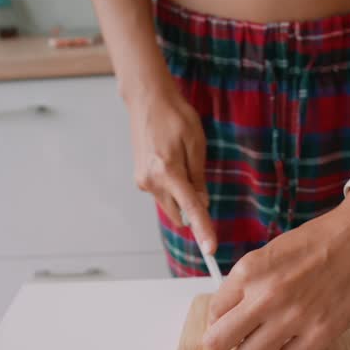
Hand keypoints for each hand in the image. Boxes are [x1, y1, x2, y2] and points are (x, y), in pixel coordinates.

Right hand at [125, 83, 216, 253]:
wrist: (147, 100)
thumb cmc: (175, 116)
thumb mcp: (196, 143)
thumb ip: (198, 177)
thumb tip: (202, 203)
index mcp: (168, 171)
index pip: (191, 208)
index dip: (203, 230)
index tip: (210, 249)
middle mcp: (151, 181)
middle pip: (178, 214)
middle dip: (191, 209)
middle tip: (197, 180)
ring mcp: (142, 181)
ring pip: (170, 205)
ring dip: (181, 196)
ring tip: (180, 162)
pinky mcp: (139, 179)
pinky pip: (161, 194)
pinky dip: (171, 188)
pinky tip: (170, 162)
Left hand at [203, 195, 349, 349]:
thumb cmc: (324, 240)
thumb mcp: (273, 252)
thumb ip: (250, 282)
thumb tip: (233, 313)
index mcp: (249, 271)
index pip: (213, 313)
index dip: (223, 319)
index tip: (237, 319)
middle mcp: (265, 296)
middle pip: (217, 343)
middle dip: (229, 342)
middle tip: (247, 337)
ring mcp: (292, 317)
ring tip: (277, 336)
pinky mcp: (320, 334)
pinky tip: (301, 336)